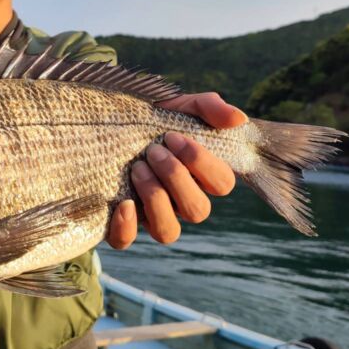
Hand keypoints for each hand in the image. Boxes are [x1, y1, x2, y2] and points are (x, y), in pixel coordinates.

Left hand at [106, 92, 246, 249]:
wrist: (111, 125)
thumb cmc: (154, 119)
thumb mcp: (181, 107)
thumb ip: (209, 107)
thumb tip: (238, 119)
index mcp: (202, 177)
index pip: (222, 184)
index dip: (201, 162)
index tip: (172, 136)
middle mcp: (181, 202)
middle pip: (197, 210)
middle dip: (175, 177)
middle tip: (152, 151)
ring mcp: (153, 216)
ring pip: (168, 231)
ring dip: (155, 199)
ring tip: (137, 168)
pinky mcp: (122, 223)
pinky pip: (126, 241)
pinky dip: (126, 228)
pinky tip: (123, 203)